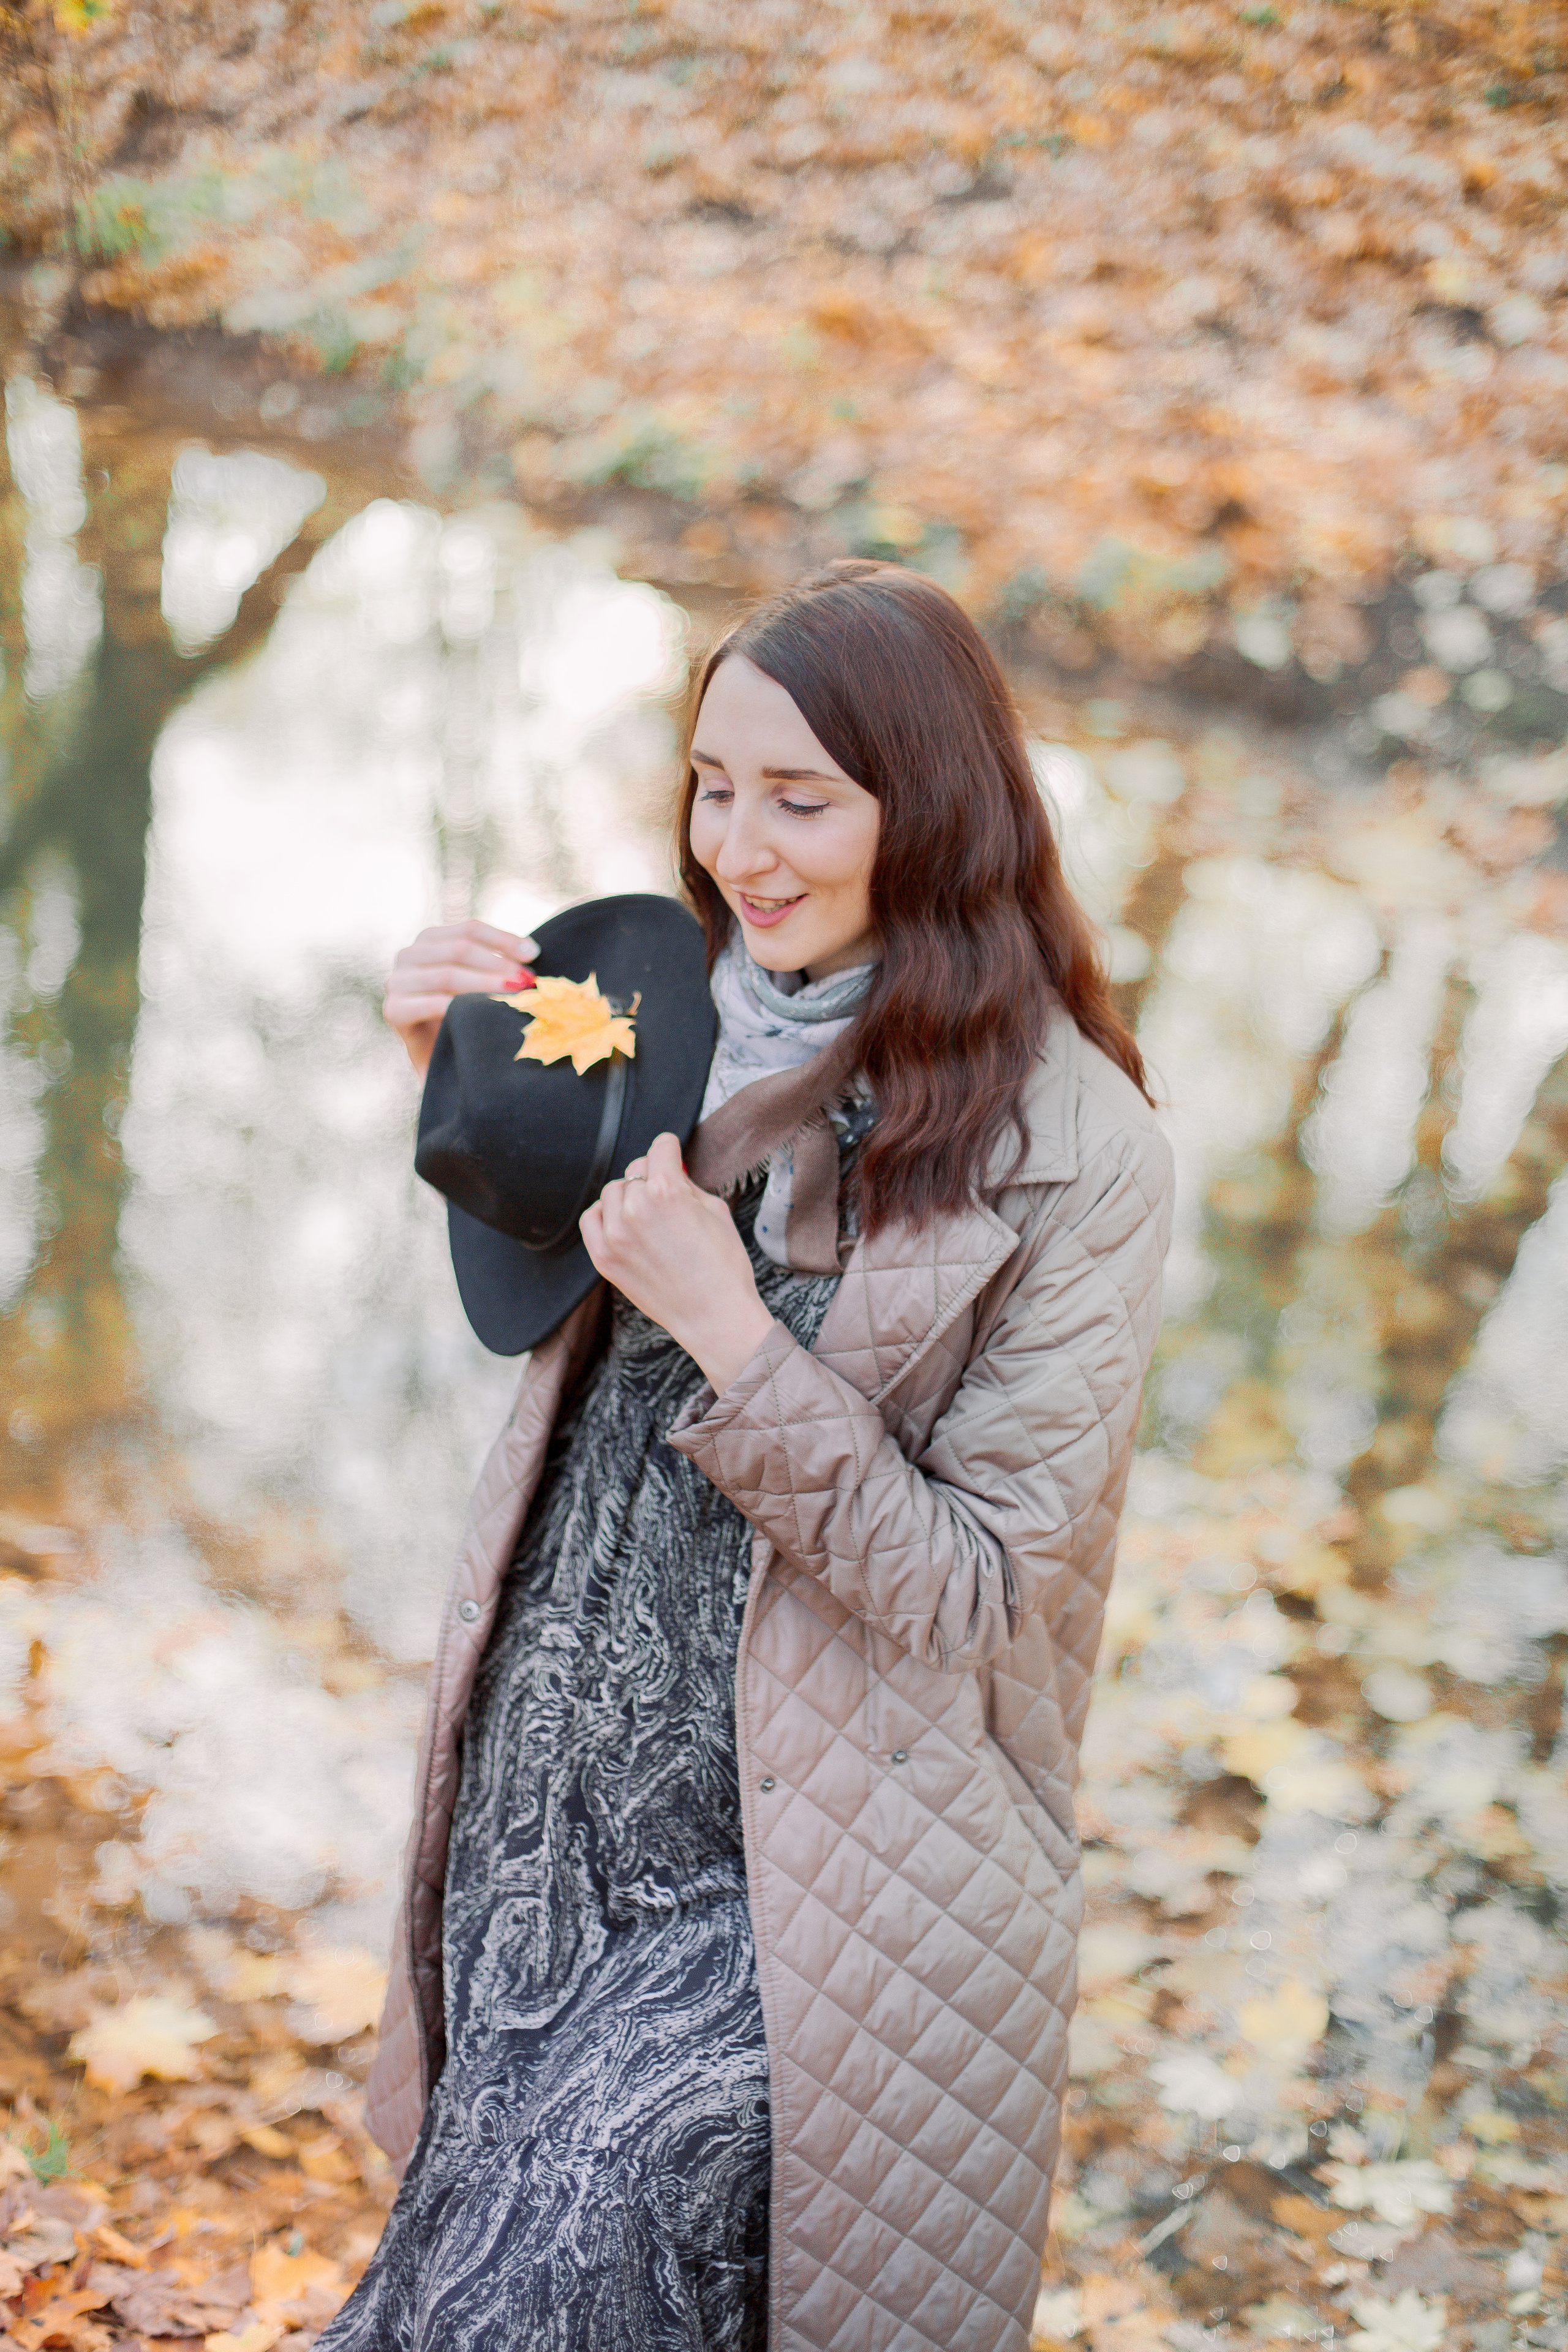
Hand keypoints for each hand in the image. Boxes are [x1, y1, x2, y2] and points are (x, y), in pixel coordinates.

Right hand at [383, 919, 539, 1075]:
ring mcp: (397, 982)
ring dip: (485, 985)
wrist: (440, 1065)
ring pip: (448, 974)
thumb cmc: (466, 1020)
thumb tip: (532, 951)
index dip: (503, 939)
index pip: (469, 930)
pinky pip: (432, 1003)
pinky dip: (461, 1007)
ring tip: (514, 998)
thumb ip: (495, 962)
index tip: (534, 954)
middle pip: (459, 949)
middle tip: (527, 982)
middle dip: (498, 964)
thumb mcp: (479, 983)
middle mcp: (409, 955)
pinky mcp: (393, 1010)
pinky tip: (485, 1015)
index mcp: (430, 941)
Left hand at [580, 1133, 776, 1393]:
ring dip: (629, 1195)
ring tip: (648, 1214)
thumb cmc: (724, 1266)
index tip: (672, 1153)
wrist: (714, 1316)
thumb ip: (688, 1184)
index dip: (671, 1148)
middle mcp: (635, 1209)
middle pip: (636, 1169)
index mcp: (667, 1191)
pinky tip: (620, 1221)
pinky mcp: (604, 1258)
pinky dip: (603, 1215)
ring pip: (613, 1192)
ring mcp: (615, 1235)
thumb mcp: (716, 1211)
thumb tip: (671, 1169)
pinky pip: (591, 1219)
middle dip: (653, 1176)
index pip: (660, 1147)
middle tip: (668, 1195)